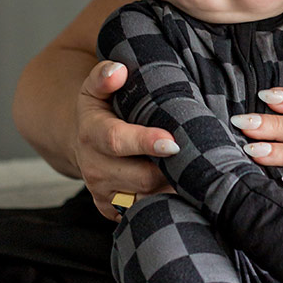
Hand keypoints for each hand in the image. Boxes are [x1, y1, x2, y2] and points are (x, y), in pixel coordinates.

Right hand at [75, 60, 178, 220]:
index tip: (172, 142)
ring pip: (148, 198)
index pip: (117, 140)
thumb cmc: (100, 111)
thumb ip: (105, 76)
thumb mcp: (96, 88)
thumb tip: (119, 71)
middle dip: (171, 169)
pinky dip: (166, 201)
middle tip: (199, 158)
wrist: (83, 143)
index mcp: (91, 134)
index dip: (145, 142)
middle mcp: (94, 168)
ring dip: (172, 187)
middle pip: (141, 176)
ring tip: (193, 172)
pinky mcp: (113, 211)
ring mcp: (103, 194)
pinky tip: (180, 188)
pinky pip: (146, 212)